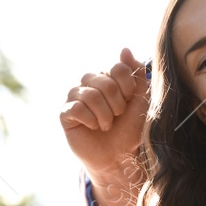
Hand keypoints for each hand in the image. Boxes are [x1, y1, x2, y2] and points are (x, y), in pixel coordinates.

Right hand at [59, 51, 150, 175]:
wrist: (119, 156)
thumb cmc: (129, 129)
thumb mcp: (140, 100)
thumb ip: (136, 74)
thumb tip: (124, 49)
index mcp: (107, 76)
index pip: (118, 68)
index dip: (128, 88)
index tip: (128, 103)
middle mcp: (89, 83)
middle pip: (105, 82)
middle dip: (117, 105)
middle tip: (116, 117)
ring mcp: (75, 97)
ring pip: (91, 95)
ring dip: (105, 115)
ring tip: (106, 125)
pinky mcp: (65, 113)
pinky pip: (77, 108)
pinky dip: (91, 121)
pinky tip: (92, 127)